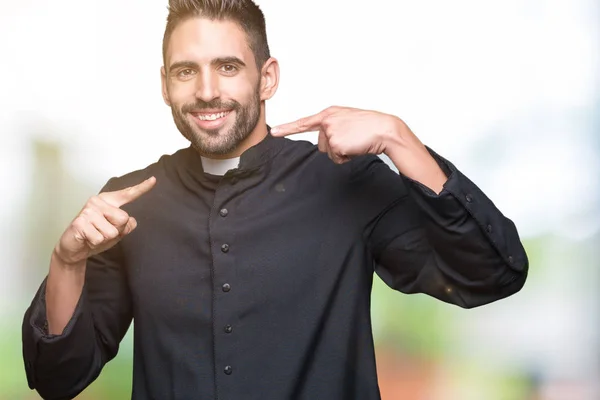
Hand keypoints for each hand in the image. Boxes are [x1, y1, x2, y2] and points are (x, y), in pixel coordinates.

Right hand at [53, 176, 156, 266]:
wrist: (74, 249)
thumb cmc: (96, 236)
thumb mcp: (116, 232)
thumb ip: (126, 226)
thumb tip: (131, 220)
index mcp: (108, 201)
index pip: (128, 194)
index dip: (142, 188)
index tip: (154, 179)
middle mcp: (98, 201)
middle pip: (123, 219)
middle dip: (116, 231)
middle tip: (101, 231)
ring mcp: (88, 210)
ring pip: (112, 231)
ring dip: (104, 238)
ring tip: (94, 235)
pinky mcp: (80, 222)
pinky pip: (100, 238)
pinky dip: (95, 243)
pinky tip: (87, 239)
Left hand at [271, 106, 405, 163]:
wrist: (384, 129)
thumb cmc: (370, 126)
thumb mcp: (348, 120)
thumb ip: (334, 126)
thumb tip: (328, 141)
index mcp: (329, 113)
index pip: (304, 123)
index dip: (288, 129)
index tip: (274, 133)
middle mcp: (327, 120)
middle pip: (321, 145)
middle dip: (335, 147)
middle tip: (352, 139)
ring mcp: (330, 131)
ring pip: (328, 152)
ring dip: (341, 152)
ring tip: (355, 142)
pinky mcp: (335, 142)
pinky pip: (336, 158)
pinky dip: (346, 157)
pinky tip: (356, 147)